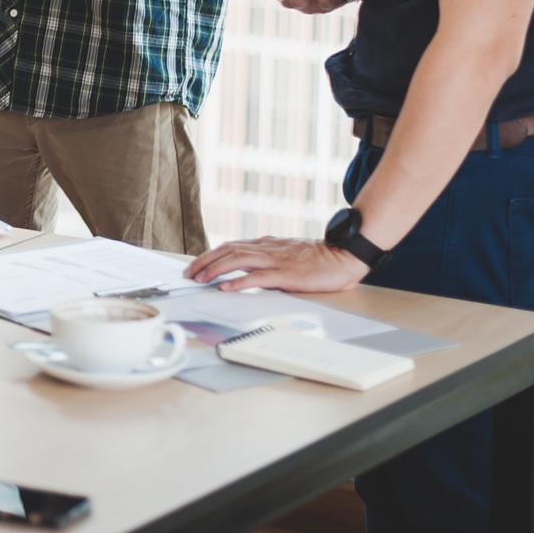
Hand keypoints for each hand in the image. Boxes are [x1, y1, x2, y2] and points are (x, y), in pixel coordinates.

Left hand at [183, 236, 368, 292]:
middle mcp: (267, 249)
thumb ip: (268, 259)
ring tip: (200, 279)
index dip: (210, 255)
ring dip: (215, 269)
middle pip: (228, 251)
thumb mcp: (287, 254)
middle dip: (204, 261)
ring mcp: (276, 260)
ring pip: (237, 260)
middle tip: (188, 274)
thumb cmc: (319, 258)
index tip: (195, 266)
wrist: (344, 255)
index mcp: (267, 244)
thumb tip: (248, 271)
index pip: (231, 247)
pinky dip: (239, 282)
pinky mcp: (287, 274)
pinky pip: (259, 277)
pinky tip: (226, 288)